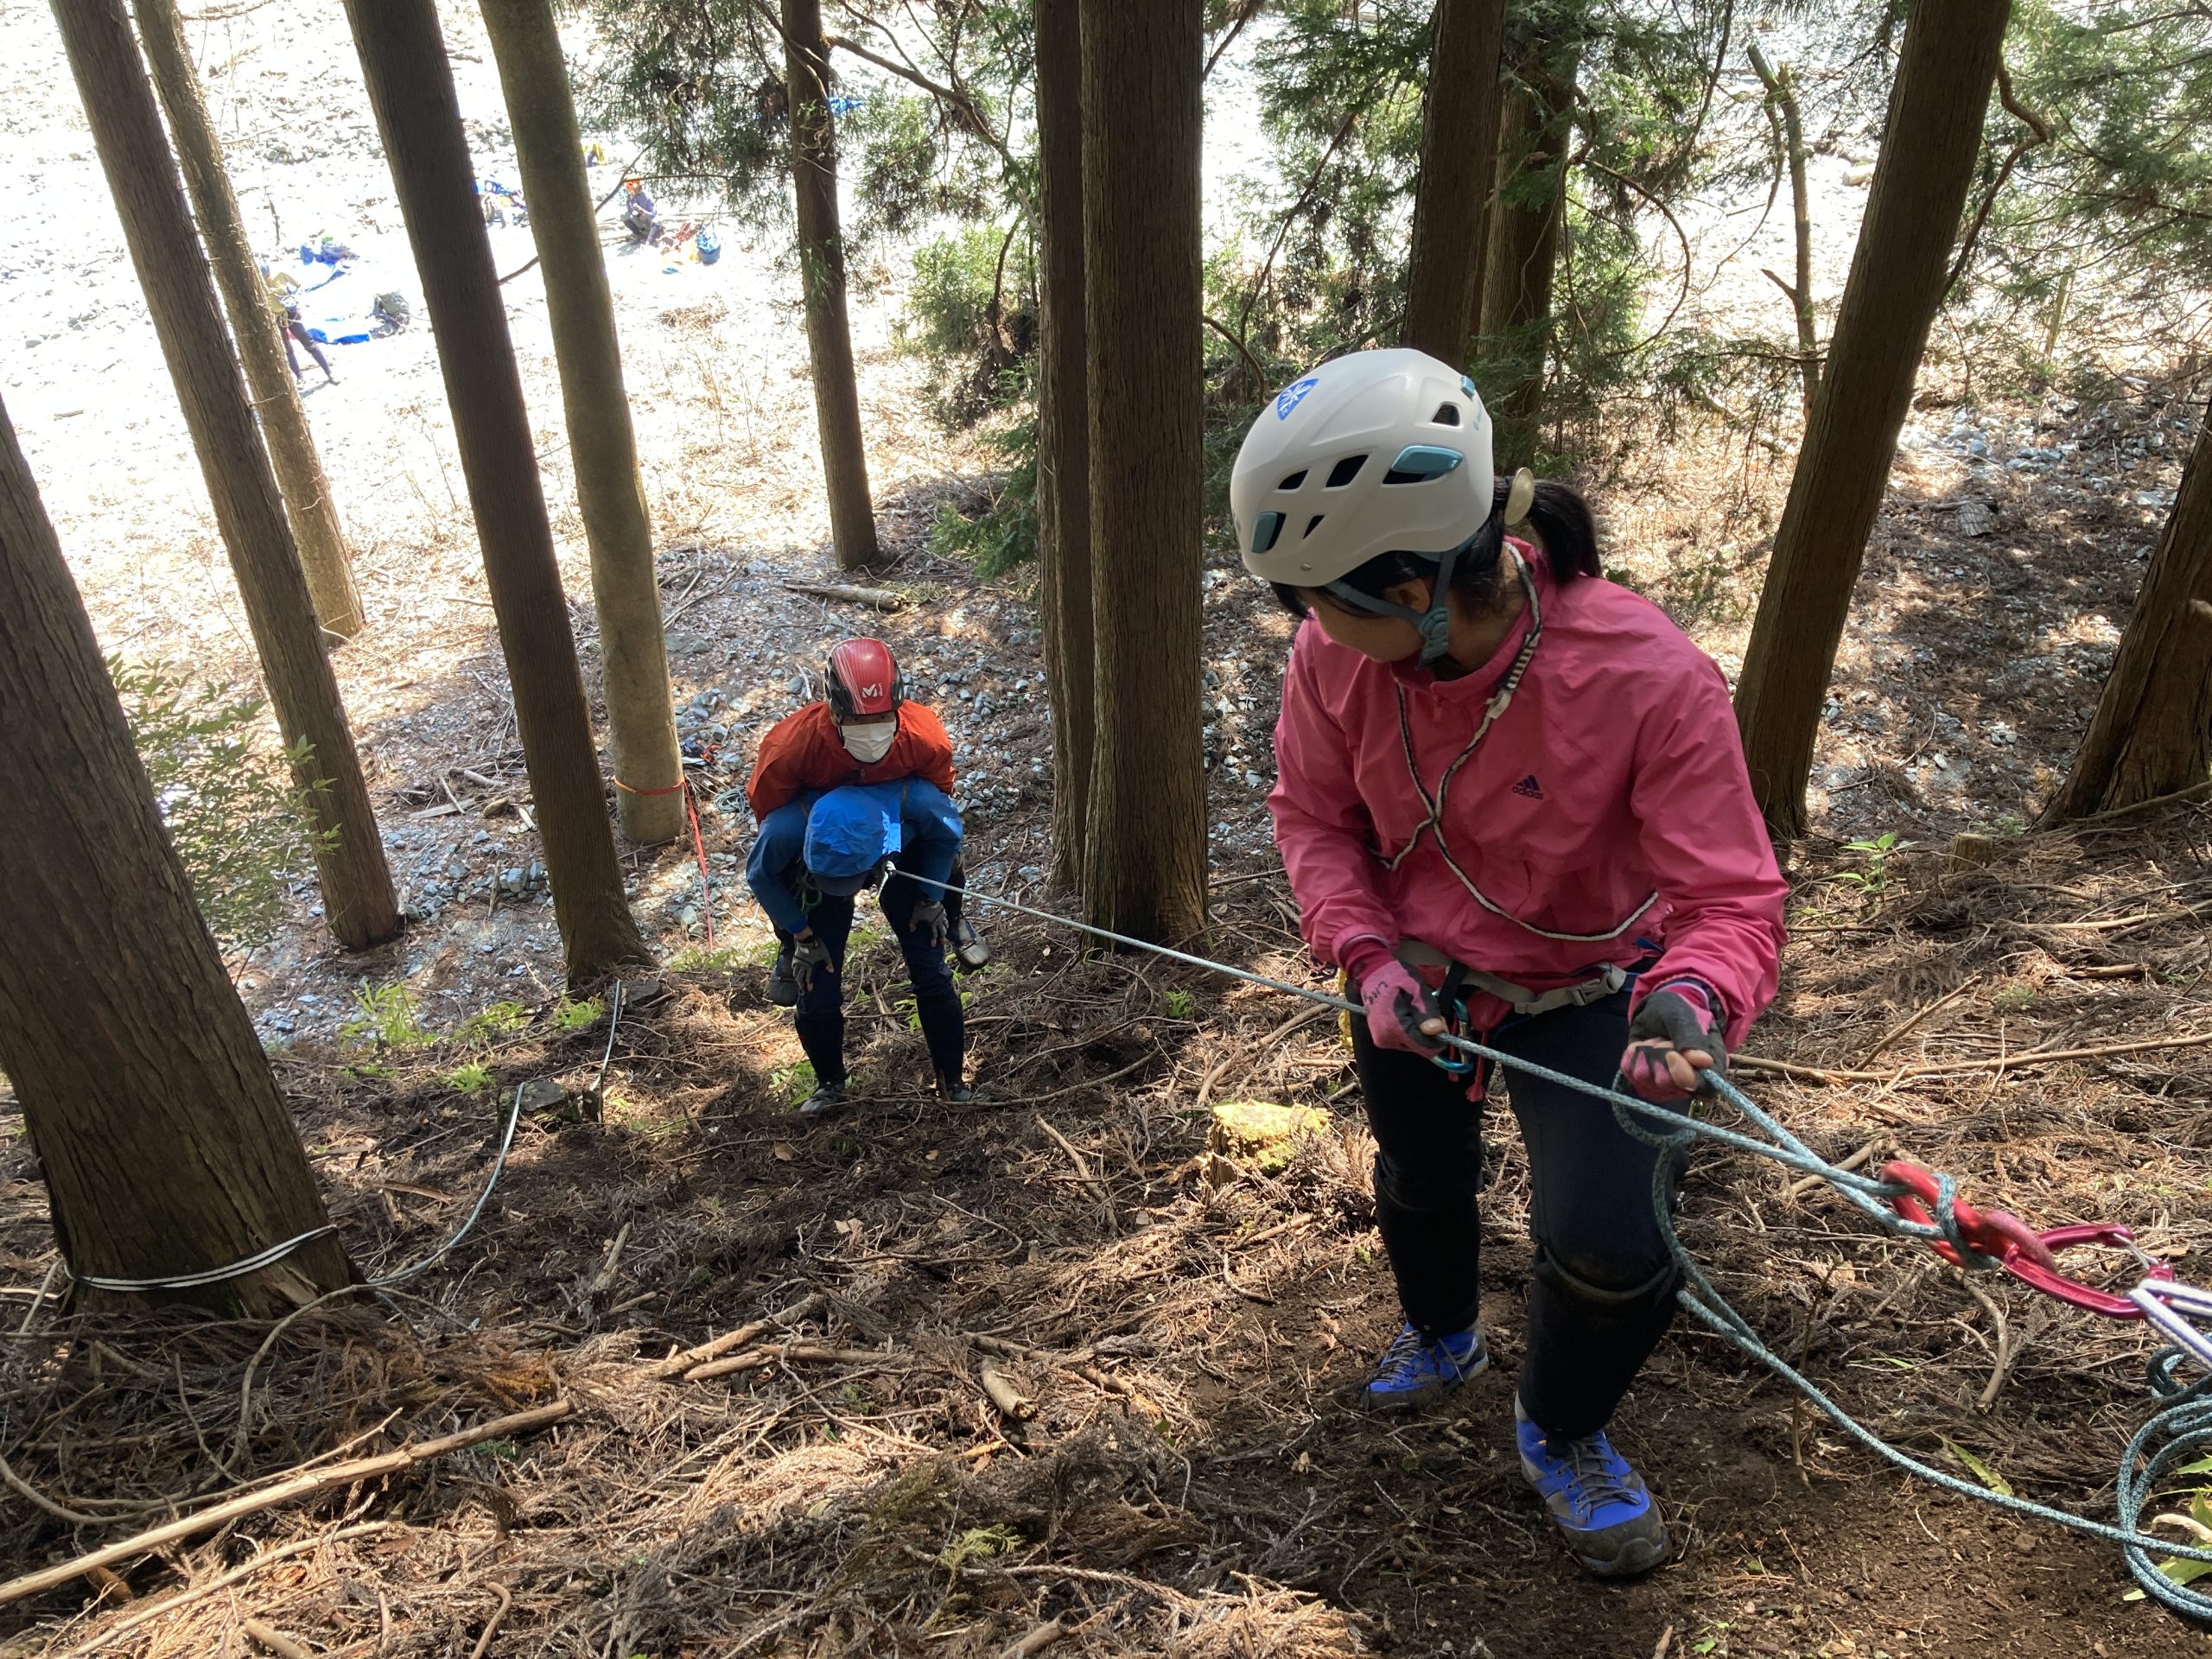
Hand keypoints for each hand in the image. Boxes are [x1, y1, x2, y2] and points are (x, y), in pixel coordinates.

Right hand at [791, 933, 833, 993]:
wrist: (806, 939)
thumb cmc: (817, 947)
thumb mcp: (825, 955)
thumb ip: (828, 963)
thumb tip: (831, 971)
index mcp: (810, 966)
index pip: (808, 978)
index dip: (808, 984)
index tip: (809, 990)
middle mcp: (802, 966)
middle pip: (800, 977)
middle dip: (801, 984)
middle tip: (802, 989)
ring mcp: (798, 962)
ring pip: (795, 973)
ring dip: (797, 978)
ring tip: (798, 982)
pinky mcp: (795, 957)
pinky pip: (793, 966)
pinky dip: (794, 971)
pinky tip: (795, 971)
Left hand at [909, 899, 948, 946]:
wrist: (930, 898)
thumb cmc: (922, 908)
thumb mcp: (915, 916)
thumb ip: (913, 924)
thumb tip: (911, 930)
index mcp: (933, 924)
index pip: (934, 934)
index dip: (934, 940)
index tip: (934, 945)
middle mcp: (939, 921)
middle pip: (943, 931)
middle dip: (943, 937)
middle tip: (943, 942)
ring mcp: (942, 916)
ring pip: (946, 924)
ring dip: (946, 928)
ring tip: (946, 930)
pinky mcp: (943, 910)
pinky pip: (945, 916)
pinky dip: (945, 919)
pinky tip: (945, 918)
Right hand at [1358, 958, 1446, 1054]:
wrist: (1372, 972)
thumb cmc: (1396, 977)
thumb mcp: (1417, 991)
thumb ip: (1426, 1013)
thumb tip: (1436, 1031)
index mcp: (1395, 1029)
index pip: (1427, 1049)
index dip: (1438, 1037)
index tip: (1440, 1020)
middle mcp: (1386, 1040)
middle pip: (1420, 1047)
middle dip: (1428, 1032)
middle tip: (1426, 1011)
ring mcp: (1381, 1039)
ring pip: (1412, 1044)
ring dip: (1418, 1031)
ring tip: (1414, 1010)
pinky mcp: (1380, 1037)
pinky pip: (1403, 1040)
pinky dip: (1409, 1030)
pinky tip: (1406, 1014)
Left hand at [1621, 981, 1726, 1100]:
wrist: (1658, 1011)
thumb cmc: (1678, 1012)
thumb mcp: (1684, 1016)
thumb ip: (1692, 1038)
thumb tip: (1705, 1061)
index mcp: (1712, 1067)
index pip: (1704, 1090)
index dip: (1684, 1075)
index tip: (1671, 1054)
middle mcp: (1691, 1083)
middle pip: (1669, 1084)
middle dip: (1661, 1055)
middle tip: (1664, 1039)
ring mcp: (1667, 1087)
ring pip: (1647, 1080)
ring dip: (1647, 1054)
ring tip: (1655, 1041)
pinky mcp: (1646, 1084)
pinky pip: (1631, 1074)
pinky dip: (1633, 1056)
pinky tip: (1643, 1047)